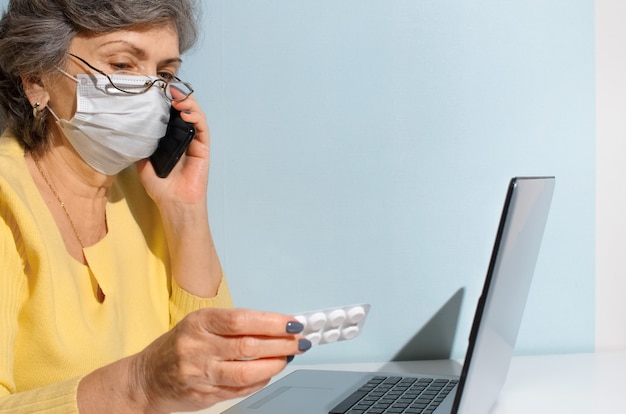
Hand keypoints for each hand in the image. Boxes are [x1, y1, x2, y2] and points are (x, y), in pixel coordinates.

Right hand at [131, 308, 310, 412]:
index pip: (241, 320)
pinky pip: (240, 390)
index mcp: (198, 323)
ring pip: (247, 372)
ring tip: (287, 358)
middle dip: (281, 344)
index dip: (271, 322)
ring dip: (274, 365)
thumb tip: (275, 326)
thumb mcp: (200, 325)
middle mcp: (198, 348)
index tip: (293, 323)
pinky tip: (269, 373)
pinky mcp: (204, 395)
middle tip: (300, 342)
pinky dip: (260, 381)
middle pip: (248, 346)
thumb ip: (233, 325)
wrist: (146, 378)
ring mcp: (200, 374)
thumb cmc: (178, 346)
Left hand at [136, 94, 210, 207]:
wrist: (174, 203)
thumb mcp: (143, 162)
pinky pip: (202, 128)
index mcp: (170, 139)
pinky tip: (185, 112)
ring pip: (195, 116)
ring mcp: (195, 142)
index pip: (171, 114)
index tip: (157, 90)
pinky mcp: (203, 148)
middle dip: (178, 97)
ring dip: (188, 103)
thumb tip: (131, 130)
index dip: (166, 101)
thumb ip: (142, 146)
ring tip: (177, 97)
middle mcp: (184, 137)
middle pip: (185, 110)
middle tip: (168, 88)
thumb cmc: (161, 187)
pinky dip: (196, 117)